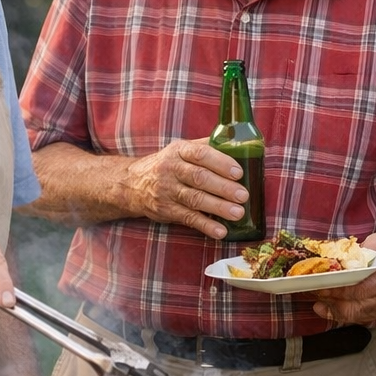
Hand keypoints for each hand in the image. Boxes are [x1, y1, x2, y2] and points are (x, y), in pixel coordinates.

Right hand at [122, 138, 250, 238]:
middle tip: (243, 195)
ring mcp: (167, 191)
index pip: (200, 154)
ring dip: (218, 207)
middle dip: (223, 187)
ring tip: (238, 213)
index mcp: (179, 151)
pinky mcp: (165, 210)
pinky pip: (188, 218)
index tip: (239, 172)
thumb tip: (240, 144)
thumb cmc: (168, 164)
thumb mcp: (181, 149)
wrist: (132, 183)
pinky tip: (220, 231)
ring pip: (195, 199)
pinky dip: (205, 225)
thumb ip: (206, 147)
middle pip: (199, 178)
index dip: (220, 163)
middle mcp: (171, 169)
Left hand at [307, 232, 375, 325]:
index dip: (338, 288)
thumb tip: (348, 257)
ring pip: (349, 315)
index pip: (359, 289)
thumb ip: (368, 248)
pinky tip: (321, 306)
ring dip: (330, 307)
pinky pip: (350, 318)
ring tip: (316, 296)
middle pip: (351, 306)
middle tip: (313, 288)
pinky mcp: (371, 314)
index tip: (320, 281)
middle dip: (330, 298)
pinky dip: (334, 313)